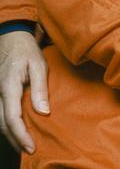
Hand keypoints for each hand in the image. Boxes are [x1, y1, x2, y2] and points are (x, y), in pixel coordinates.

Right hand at [0, 31, 47, 154]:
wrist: (12, 39)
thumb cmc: (27, 51)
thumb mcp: (39, 65)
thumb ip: (40, 88)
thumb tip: (44, 112)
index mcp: (9, 86)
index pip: (12, 117)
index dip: (20, 135)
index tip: (31, 146)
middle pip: (3, 124)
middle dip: (16, 140)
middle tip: (30, 150)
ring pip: (0, 121)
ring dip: (12, 135)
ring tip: (26, 145)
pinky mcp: (0, 95)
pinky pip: (2, 114)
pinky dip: (10, 126)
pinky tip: (20, 131)